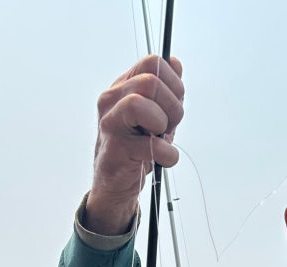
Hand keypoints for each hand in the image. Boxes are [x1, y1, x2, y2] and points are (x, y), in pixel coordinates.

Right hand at [86, 55, 184, 234]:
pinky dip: (167, 154)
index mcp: (123, 86)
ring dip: (165, 124)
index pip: (153, 63)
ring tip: (161, 138)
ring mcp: (111, 122)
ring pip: (142, 102)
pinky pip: (151, 143)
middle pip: (152, 81)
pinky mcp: (116, 148)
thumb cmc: (135, 148)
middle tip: (168, 127)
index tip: (172, 107)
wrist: (116, 183)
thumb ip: (166, 89)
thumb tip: (175, 63)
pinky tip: (164, 158)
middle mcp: (112, 99)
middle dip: (172, 106)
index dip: (173, 84)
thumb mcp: (155, 114)